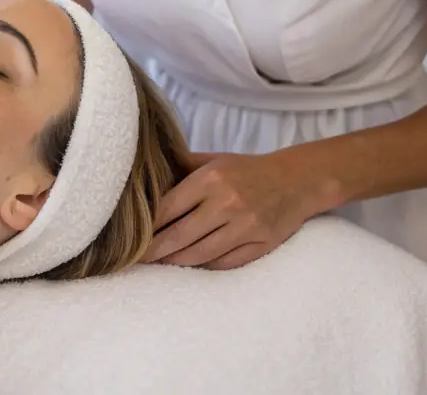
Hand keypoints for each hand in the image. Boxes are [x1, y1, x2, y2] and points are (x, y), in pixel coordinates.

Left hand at [141, 152, 315, 269]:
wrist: (297, 180)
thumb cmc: (248, 169)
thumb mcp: (215, 160)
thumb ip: (182, 166)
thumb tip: (147, 175)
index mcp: (211, 179)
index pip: (169, 208)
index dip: (148, 226)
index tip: (130, 237)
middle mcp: (227, 203)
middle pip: (180, 236)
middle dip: (154, 251)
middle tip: (135, 260)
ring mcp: (246, 226)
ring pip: (201, 254)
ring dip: (176, 262)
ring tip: (159, 264)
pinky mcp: (261, 244)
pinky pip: (225, 263)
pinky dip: (205, 266)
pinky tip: (191, 265)